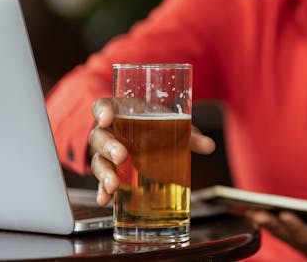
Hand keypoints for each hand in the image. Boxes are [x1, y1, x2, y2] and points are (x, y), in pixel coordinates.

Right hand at [88, 98, 215, 205]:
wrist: (140, 136)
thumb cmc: (151, 125)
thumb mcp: (167, 124)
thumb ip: (187, 133)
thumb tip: (209, 146)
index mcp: (120, 112)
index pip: (103, 106)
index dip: (103, 111)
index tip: (107, 117)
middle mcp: (108, 132)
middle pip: (100, 137)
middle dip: (109, 147)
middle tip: (121, 155)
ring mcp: (105, 154)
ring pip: (98, 161)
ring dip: (104, 173)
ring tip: (113, 184)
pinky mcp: (109, 172)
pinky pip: (100, 182)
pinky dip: (102, 192)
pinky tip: (105, 200)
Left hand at [246, 210, 306, 261]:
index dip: (296, 225)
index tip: (285, 214)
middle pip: (288, 234)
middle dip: (271, 224)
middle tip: (254, 214)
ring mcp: (303, 243)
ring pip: (280, 233)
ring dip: (264, 223)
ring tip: (247, 211)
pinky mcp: (297, 238)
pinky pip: (279, 230)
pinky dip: (265, 222)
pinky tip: (250, 212)